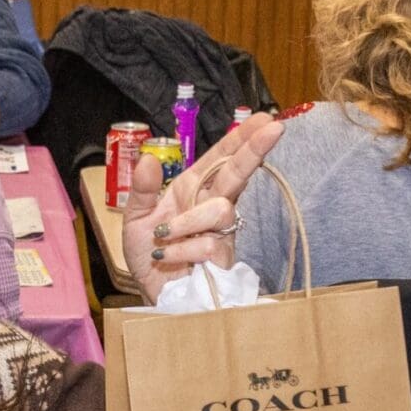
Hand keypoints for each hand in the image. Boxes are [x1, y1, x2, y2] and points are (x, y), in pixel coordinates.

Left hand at [122, 112, 283, 302]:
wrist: (152, 292)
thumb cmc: (150, 254)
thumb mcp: (135, 219)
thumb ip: (141, 190)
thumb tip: (147, 159)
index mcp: (192, 189)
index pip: (220, 159)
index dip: (240, 138)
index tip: (263, 119)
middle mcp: (209, 205)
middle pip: (237, 173)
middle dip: (254, 150)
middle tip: (274, 127)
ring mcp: (220, 231)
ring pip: (219, 210)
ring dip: (187, 221)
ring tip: (165, 236)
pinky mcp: (222, 257)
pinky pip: (210, 244)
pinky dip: (183, 249)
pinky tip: (168, 256)